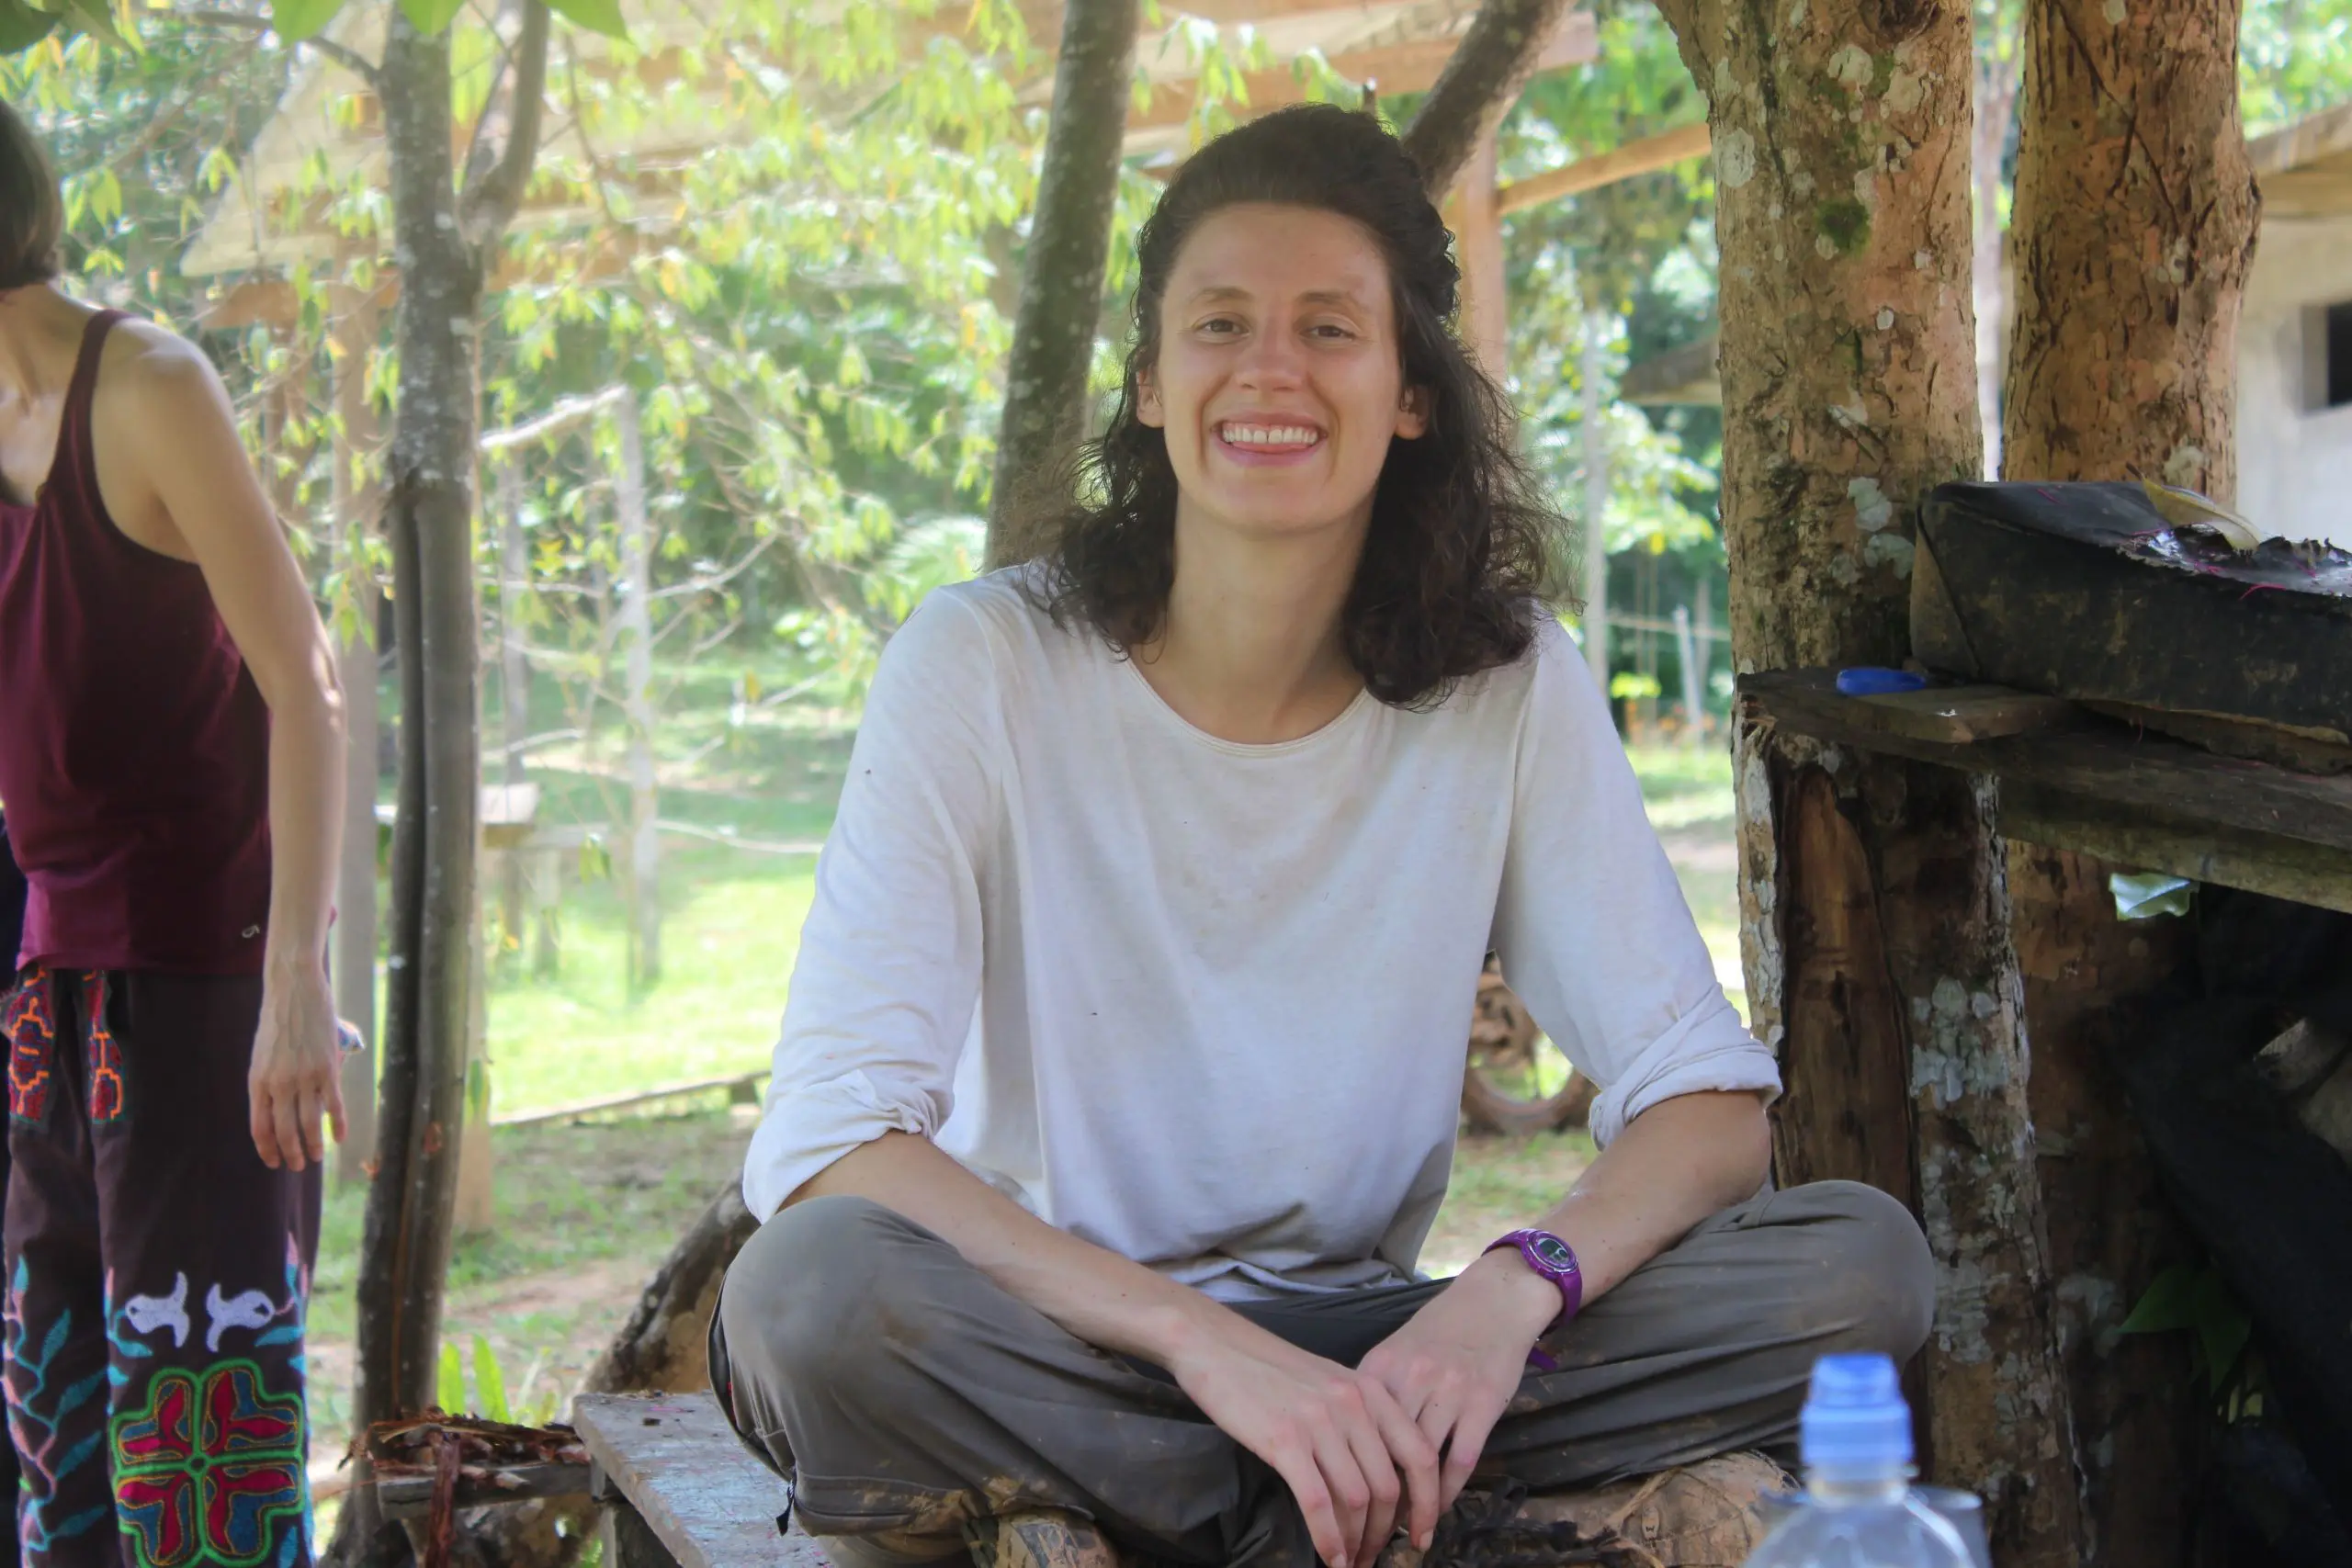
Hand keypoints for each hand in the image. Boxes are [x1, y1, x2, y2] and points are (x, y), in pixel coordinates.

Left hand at [247, 960, 346, 1171]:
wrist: (294, 990)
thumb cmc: (276, 1021)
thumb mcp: (261, 1055)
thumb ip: (269, 1083)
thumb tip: (282, 1110)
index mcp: (258, 1082)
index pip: (260, 1128)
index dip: (267, 1150)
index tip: (274, 1163)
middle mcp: (279, 1084)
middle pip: (285, 1131)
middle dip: (292, 1154)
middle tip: (299, 1165)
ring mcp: (305, 1078)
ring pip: (310, 1124)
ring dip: (314, 1146)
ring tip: (317, 1157)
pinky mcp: (328, 1069)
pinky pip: (334, 1105)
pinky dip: (338, 1125)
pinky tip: (340, 1137)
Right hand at [1167, 1313, 1441, 1567]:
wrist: (1215, 1343)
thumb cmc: (1267, 1367)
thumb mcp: (1328, 1381)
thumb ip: (1358, 1418)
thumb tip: (1375, 1476)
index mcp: (1370, 1391)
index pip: (1420, 1456)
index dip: (1427, 1504)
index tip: (1420, 1536)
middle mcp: (1353, 1405)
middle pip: (1388, 1488)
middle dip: (1384, 1534)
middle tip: (1373, 1557)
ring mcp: (1319, 1422)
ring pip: (1356, 1500)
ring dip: (1356, 1542)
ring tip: (1350, 1562)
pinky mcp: (1283, 1440)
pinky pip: (1317, 1503)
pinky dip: (1328, 1540)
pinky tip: (1330, 1559)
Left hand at [1359, 1254, 1559, 1509]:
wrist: (1495, 1300)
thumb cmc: (1442, 1328)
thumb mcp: (1397, 1350)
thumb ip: (1376, 1391)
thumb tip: (1350, 1439)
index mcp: (1380, 1367)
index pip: (1352, 1429)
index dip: (1346, 1470)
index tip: (1342, 1502)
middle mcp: (1410, 1378)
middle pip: (1384, 1451)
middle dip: (1375, 1496)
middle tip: (1370, 1529)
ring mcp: (1448, 1391)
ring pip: (1421, 1461)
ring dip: (1413, 1502)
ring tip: (1404, 1530)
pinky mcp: (1482, 1404)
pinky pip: (1460, 1460)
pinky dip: (1448, 1492)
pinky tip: (1440, 1508)